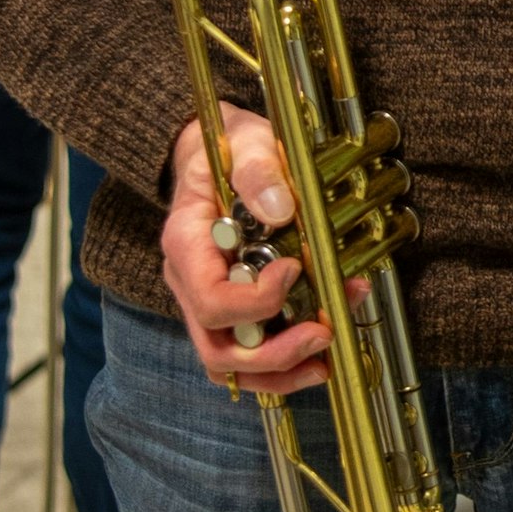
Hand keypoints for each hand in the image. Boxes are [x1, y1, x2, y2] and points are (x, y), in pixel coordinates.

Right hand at [161, 102, 330, 395]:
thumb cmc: (232, 148)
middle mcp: (192, 282)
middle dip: (273, 354)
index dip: (255, 301)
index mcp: (186, 244)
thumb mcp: (247, 142)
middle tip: (323, 334)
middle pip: (217, 348)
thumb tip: (279, 210)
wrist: (219, 150)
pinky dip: (286, 357)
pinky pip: (250, 348)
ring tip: (326, 357)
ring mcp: (211, 299)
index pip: (209, 299)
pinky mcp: (235, 306)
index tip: (295, 270)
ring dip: (281, 369)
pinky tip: (323, 343)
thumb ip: (260, 172)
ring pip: (231, 362)